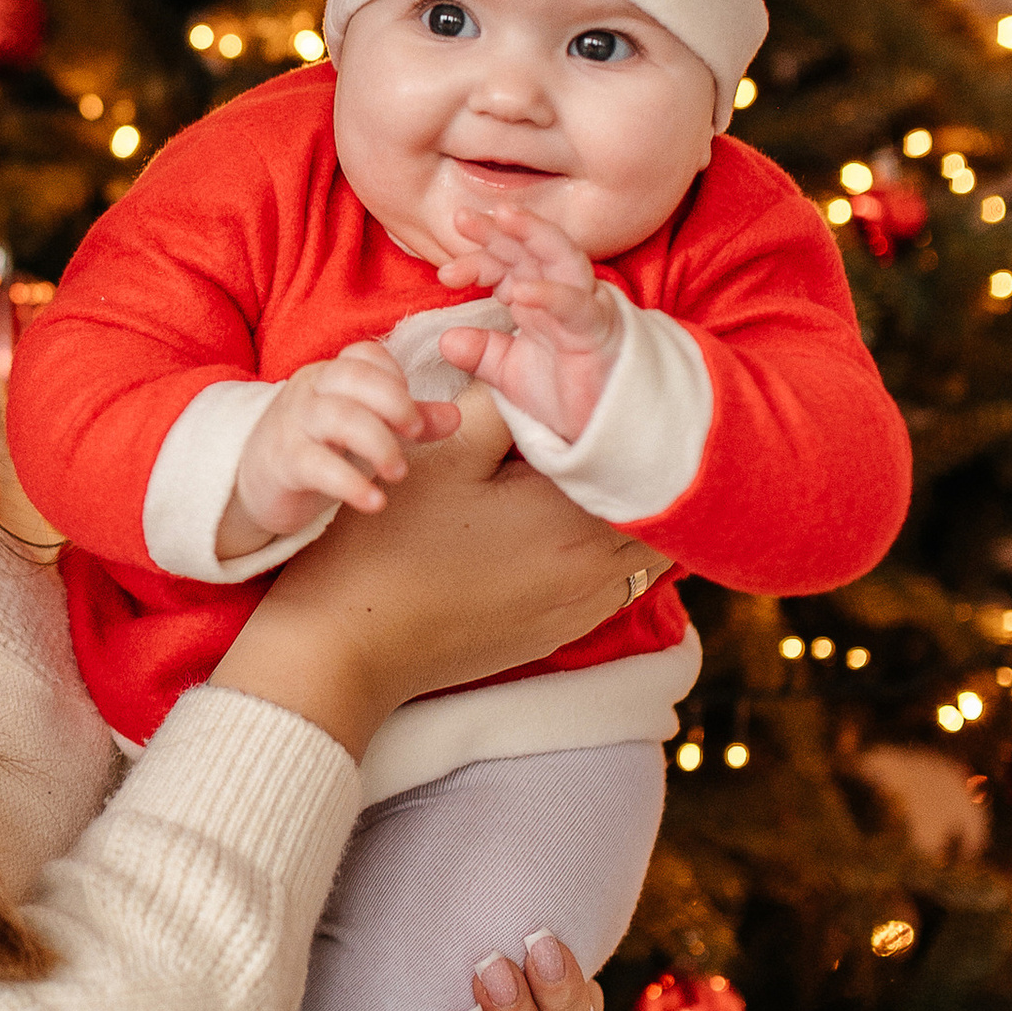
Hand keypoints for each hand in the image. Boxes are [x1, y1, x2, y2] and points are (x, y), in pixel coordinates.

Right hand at [213, 403, 657, 757]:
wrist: (351, 644)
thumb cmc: (391, 544)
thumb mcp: (443, 453)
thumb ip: (501, 402)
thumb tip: (536, 366)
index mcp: (575, 516)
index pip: (641, 457)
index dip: (629, 420)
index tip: (607, 394)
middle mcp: (597, 570)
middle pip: (660, 509)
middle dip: (641, 468)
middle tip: (606, 430)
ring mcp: (581, 609)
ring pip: (644, 551)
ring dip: (626, 511)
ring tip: (587, 475)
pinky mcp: (558, 634)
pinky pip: (614, 583)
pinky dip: (606, 549)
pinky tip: (562, 525)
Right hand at [218, 342, 460, 556]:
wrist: (251, 483)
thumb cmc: (316, 449)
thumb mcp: (364, 430)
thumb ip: (407, 422)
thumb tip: (454, 416)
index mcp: (331, 375)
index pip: (366, 355)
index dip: (396, 379)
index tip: (414, 415)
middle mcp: (310, 390)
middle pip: (354, 378)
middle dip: (395, 403)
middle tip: (417, 432)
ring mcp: (293, 423)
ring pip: (340, 417)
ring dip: (380, 444)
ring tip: (400, 472)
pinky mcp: (283, 462)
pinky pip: (318, 465)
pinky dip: (351, 484)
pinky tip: (375, 502)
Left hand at [437, 202, 620, 442]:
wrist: (604, 427)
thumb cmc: (565, 391)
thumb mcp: (510, 372)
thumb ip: (480, 353)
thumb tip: (446, 339)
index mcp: (537, 296)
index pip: (506, 264)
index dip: (476, 261)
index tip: (445, 274)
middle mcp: (561, 292)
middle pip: (530, 249)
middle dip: (497, 230)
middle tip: (461, 216)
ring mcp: (584, 306)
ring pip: (563, 256)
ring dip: (534, 233)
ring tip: (504, 217)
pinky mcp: (599, 330)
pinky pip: (576, 306)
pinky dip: (549, 295)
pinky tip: (520, 291)